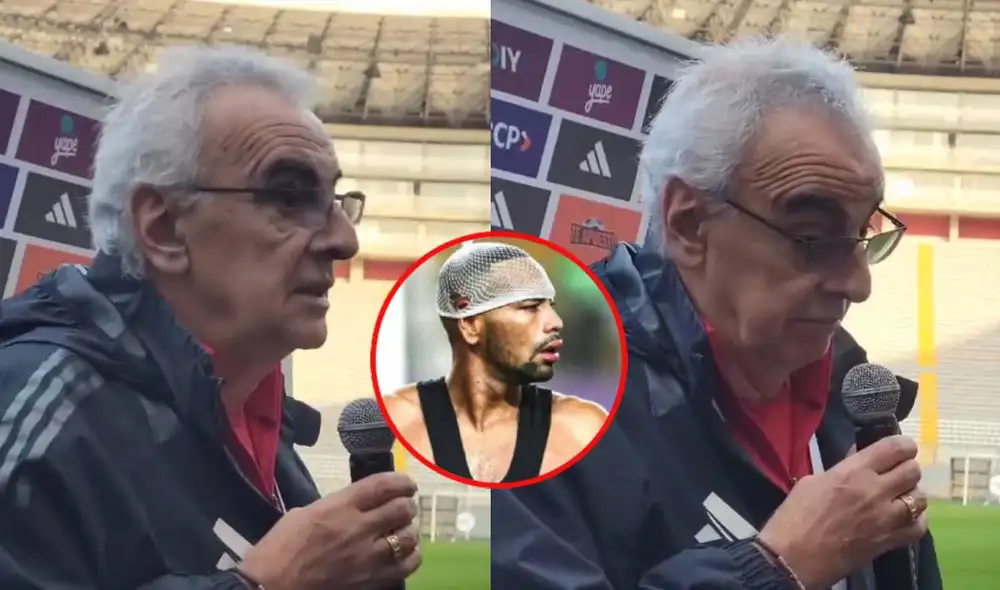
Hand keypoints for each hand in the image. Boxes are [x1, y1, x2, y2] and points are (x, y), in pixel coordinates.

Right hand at [239, 472, 421, 589]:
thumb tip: (358, 503)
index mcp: (339, 507)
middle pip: (401, 509)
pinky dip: (410, 556)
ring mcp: (368, 558)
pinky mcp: (372, 581)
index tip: (406, 484)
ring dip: (409, 530)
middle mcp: (358, 529)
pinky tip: (403, 554)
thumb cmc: (280, 548)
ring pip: (408, 537)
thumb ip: (336, 505)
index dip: (401, 482)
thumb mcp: (305, 513)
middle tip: (403, 507)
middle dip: (406, 505)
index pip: (383, 486)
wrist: (271, 588)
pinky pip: (406, 566)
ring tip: (402, 530)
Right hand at [758, 435, 927, 588]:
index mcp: (853, 471)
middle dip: (906, 468)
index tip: (902, 448)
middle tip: (896, 472)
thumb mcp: (813, 481)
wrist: (794, 557)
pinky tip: (904, 517)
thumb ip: (842, 470)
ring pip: (920, 498)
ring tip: (899, 496)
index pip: (895, 448)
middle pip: (912, 471)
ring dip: (910, 494)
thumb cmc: (795, 516)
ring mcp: (886, 518)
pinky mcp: (890, 542)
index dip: (904, 445)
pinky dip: (915, 519)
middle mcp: (875, 491)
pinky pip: (919, 526)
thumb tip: (858, 463)